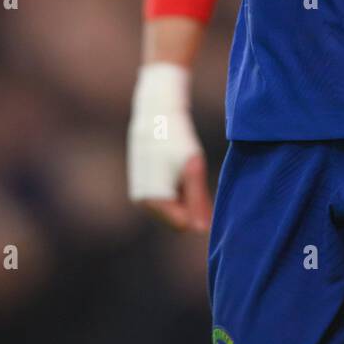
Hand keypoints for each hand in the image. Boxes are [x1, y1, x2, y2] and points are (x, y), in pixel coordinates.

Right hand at [127, 63, 211, 231]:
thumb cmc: (177, 139)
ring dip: (182, 193)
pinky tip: (175, 165)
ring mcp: (140, 194)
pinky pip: (166, 196)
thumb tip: (202, 231)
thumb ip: (197, 200)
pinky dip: (175, 186)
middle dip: (189, 202)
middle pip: (177, 218)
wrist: (155, 112)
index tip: (200, 184)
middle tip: (191, 171)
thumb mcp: (192, 167)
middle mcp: (142, 202)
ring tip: (182, 166)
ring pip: (172, 206)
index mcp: (153, 201)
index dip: (197, 208)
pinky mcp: (142, 185)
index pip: (184, 224)